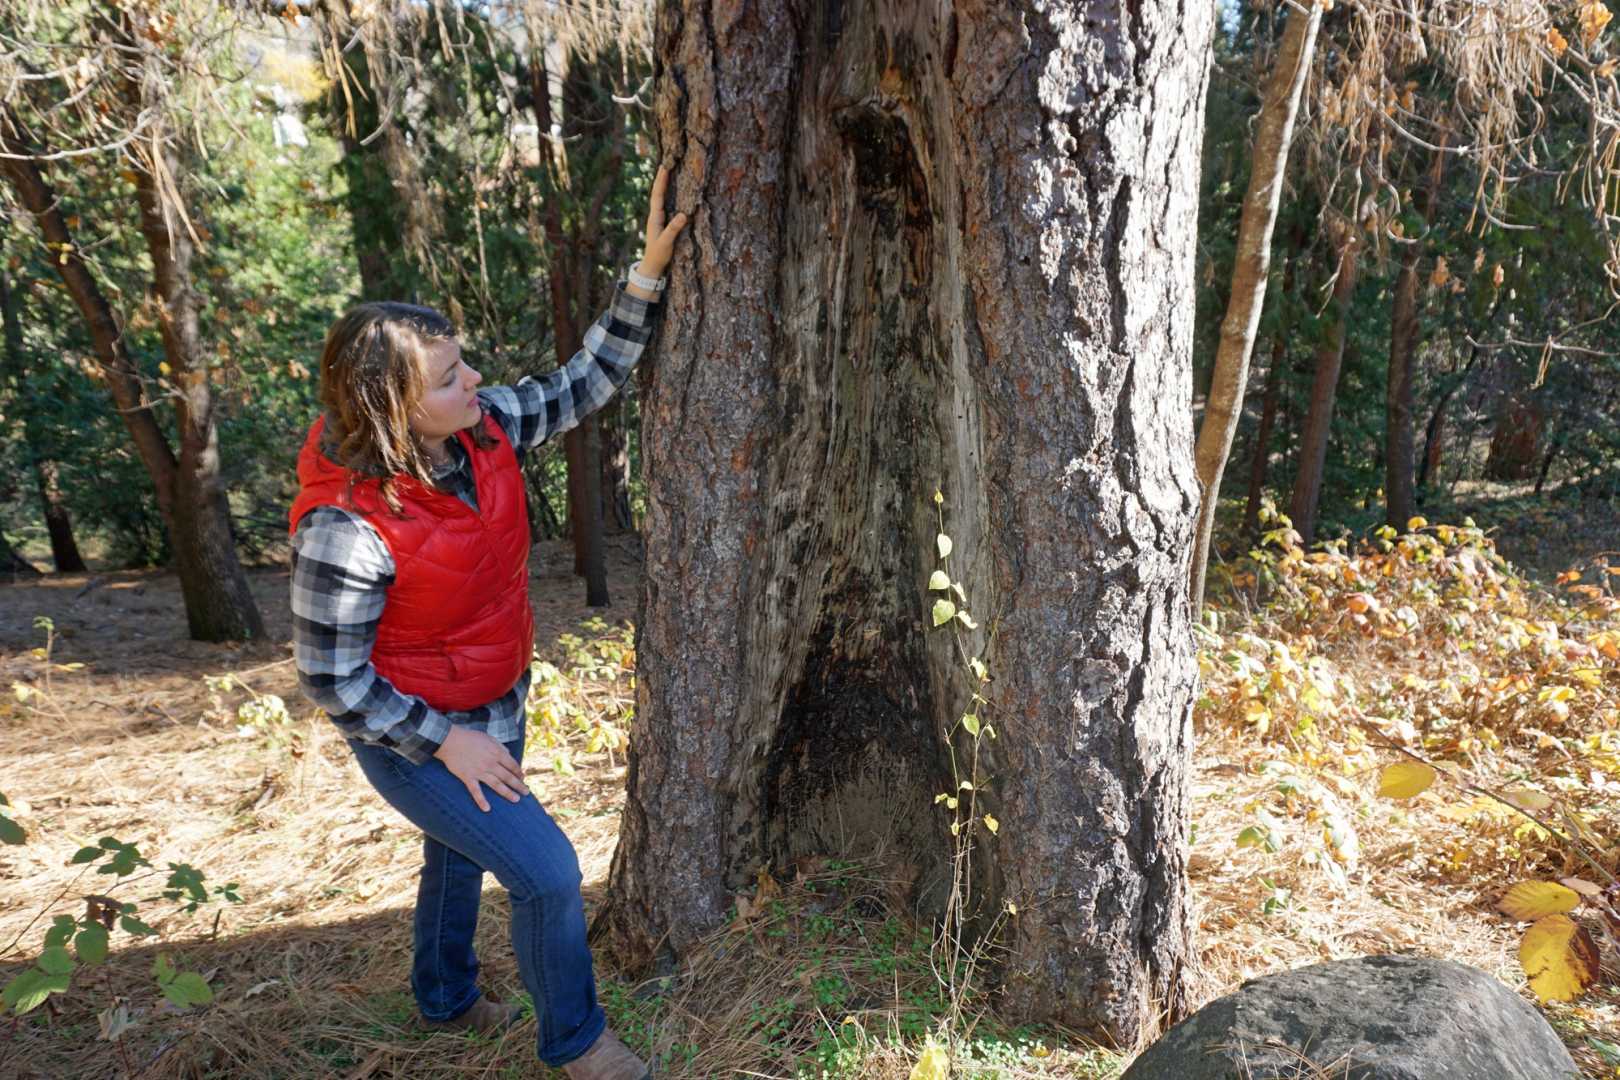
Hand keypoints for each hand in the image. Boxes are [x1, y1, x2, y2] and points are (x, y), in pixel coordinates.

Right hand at [433, 725, 528, 811]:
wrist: (450, 741)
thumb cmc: (470, 738)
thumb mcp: (489, 738)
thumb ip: (500, 747)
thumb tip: (508, 755)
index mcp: (497, 753)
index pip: (512, 765)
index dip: (519, 772)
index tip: (523, 778)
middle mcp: (490, 763)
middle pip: (508, 777)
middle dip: (518, 785)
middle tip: (526, 792)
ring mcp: (479, 772)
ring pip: (496, 785)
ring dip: (507, 793)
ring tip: (516, 799)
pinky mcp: (468, 777)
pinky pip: (476, 791)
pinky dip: (481, 800)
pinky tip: (487, 809)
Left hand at [635, 165, 688, 280]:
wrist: (652, 265)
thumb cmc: (658, 255)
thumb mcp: (666, 243)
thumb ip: (673, 229)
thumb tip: (683, 214)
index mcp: (655, 217)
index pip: (657, 195)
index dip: (661, 181)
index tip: (664, 167)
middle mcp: (655, 215)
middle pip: (658, 192)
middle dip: (662, 178)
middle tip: (666, 163)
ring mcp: (659, 218)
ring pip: (661, 197)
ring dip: (664, 184)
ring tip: (667, 172)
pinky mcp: (663, 223)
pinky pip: (666, 204)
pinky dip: (668, 195)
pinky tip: (672, 191)